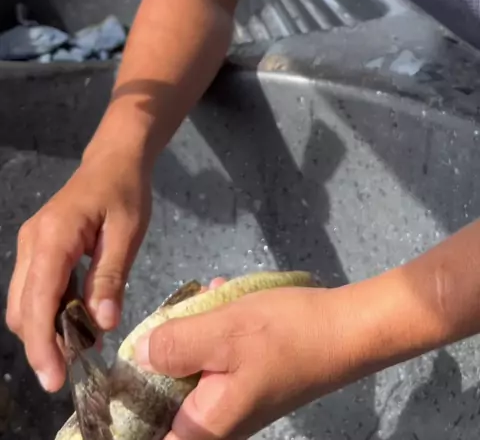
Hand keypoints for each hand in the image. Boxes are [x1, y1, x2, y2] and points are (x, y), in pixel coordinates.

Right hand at [6, 148, 151, 392]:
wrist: (114, 159)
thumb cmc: (125, 191)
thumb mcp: (128, 233)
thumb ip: (111, 277)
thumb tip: (102, 325)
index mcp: (53, 237)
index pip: (37, 301)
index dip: (42, 345)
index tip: (54, 380)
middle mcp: (32, 243)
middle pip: (22, 309)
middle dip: (42, 345)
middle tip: (76, 368)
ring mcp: (31, 245)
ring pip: (24, 303)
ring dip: (47, 330)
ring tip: (82, 345)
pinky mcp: (38, 249)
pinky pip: (35, 290)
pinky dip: (51, 312)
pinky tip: (78, 320)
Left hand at [135, 280, 372, 439]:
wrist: (347, 330)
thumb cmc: (286, 335)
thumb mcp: (224, 332)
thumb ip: (174, 345)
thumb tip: (137, 357)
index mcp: (204, 427)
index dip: (121, 422)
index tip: (107, 390)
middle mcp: (215, 424)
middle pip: (160, 403)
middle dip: (157, 357)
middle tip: (167, 320)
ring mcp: (231, 402)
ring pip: (186, 374)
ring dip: (187, 337)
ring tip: (204, 301)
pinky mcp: (244, 380)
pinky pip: (210, 360)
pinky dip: (209, 332)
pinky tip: (219, 299)